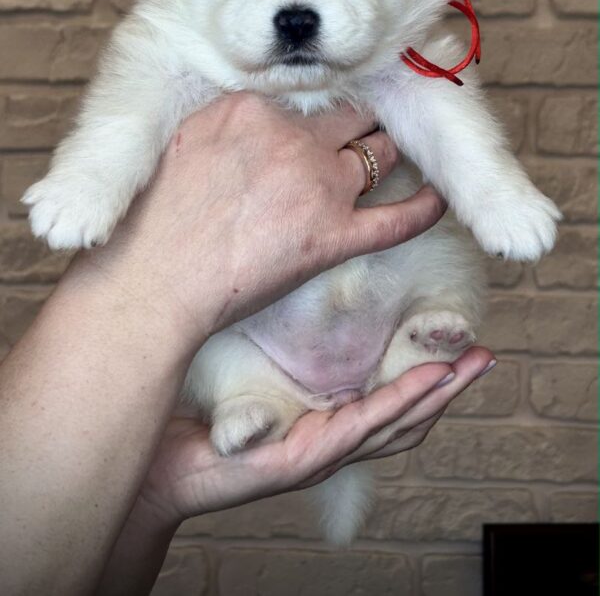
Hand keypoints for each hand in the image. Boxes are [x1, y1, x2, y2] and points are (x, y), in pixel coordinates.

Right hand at [88, 93, 446, 343]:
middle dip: (362, 114)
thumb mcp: (186, 141)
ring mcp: (320, 186)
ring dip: (387, 150)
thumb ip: (231, 120)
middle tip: (371, 117)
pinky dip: (425, 207)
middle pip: (348, 114)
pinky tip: (439, 197)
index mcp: (254, 109)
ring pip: (377, 153)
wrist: (157, 279)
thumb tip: (257, 116)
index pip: (304, 95)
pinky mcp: (335, 237)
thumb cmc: (158, 218)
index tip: (327, 104)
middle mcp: (294, 139)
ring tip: (398, 149)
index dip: (319, 101)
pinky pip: (397, 219)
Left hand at [130, 347, 493, 528]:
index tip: (454, 343)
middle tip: (484, 355)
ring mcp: (321, 450)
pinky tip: (425, 386)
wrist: (160, 465)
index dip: (424, 372)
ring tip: (469, 368)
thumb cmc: (199, 419)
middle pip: (403, 412)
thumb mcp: (244, 375)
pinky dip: (398, 405)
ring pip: (394, 423)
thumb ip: (271, 347)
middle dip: (448, 386)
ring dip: (437, 396)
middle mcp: (329, 435)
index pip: (384, 394)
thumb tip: (281, 279)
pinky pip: (361, 428)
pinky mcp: (305, 458)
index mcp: (322, 416)